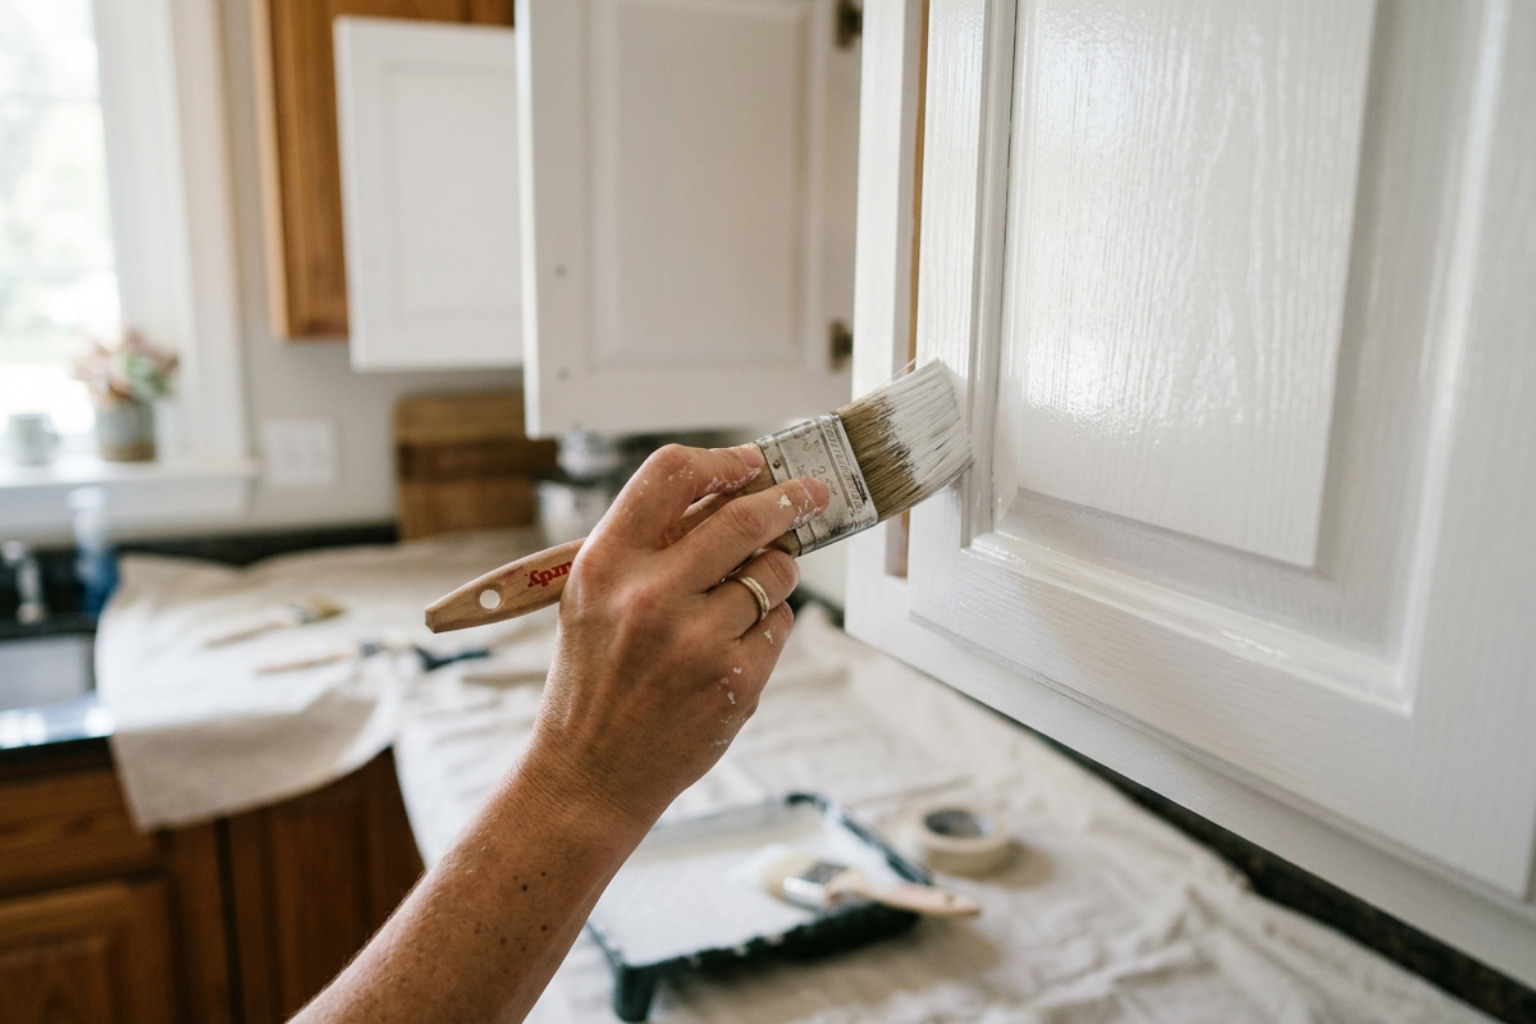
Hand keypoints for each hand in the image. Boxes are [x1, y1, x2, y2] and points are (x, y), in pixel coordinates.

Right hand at [523, 444, 829, 831]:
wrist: (588, 773)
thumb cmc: (593, 680)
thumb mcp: (594, 599)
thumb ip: (650, 546)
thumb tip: (730, 494)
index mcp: (605, 564)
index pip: (671, 474)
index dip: (722, 460)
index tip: (752, 463)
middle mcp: (649, 596)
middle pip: (744, 517)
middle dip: (789, 499)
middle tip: (811, 494)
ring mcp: (695, 639)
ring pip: (773, 573)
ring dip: (777, 572)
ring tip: (753, 590)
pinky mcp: (734, 678)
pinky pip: (780, 624)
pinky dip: (769, 625)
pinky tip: (736, 643)